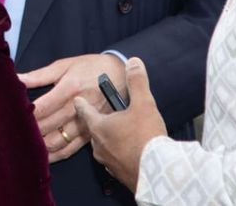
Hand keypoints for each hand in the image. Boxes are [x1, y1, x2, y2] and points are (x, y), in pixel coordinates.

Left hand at [20, 53, 124, 161]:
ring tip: (24, 146)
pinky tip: (43, 157)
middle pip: (47, 126)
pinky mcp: (91, 133)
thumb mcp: (65, 65)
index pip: (42, 107)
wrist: (121, 75)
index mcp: (69, 88)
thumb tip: (17, 78)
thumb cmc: (91, 67)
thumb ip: (39, 75)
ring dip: (40, 145)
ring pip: (57, 141)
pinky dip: (55, 155)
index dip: (25, 114)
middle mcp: (77, 108)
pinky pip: (70, 149)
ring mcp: (85, 123)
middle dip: (28, 131)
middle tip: (11, 134)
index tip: (10, 117)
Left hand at [74, 57, 167, 191]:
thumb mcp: (144, 103)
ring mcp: (107, 161)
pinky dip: (118, 153)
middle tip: (105, 114)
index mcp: (99, 126)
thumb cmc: (146, 137)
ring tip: (120, 133)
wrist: (157, 172)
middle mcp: (99, 145)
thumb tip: (132, 62)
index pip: (84, 111)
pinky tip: (128, 150)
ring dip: (109, 138)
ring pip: (103, 146)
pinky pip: (114, 159)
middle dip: (98, 121)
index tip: (77, 99)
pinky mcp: (118, 174)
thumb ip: (137, 81)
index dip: (81, 103)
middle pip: (93, 129)